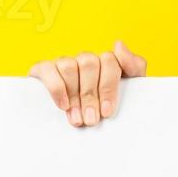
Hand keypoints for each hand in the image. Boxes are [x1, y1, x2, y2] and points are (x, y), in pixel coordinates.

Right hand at [28, 40, 147, 127]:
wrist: (72, 131)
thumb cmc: (103, 110)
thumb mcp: (128, 92)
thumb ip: (134, 67)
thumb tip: (119, 45)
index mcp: (106, 64)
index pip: (110, 61)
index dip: (109, 87)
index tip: (107, 112)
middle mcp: (85, 60)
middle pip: (89, 63)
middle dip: (91, 95)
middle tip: (91, 120)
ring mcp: (64, 63)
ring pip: (70, 66)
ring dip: (74, 95)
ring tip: (77, 119)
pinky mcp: (44, 69)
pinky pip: (48, 69)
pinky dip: (57, 88)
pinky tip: (63, 105)